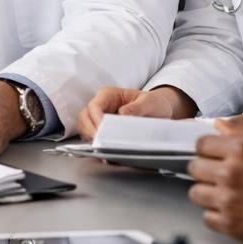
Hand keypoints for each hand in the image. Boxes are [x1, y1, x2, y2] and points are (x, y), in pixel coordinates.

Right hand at [76, 86, 196, 139]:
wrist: (158, 110)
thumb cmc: (153, 103)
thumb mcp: (150, 103)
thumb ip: (137, 108)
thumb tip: (122, 114)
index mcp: (109, 94)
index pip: (95, 106)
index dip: (96, 119)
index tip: (103, 131)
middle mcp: (102, 104)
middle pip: (85, 117)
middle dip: (90, 130)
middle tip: (100, 143)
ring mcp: (100, 116)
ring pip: (84, 126)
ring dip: (90, 137)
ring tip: (101, 147)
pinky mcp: (102, 128)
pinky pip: (91, 135)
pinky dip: (94, 142)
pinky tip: (103, 149)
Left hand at [186, 132, 242, 243]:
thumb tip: (219, 124)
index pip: (201, 144)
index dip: (209, 150)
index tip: (217, 157)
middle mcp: (231, 172)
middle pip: (195, 168)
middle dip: (206, 170)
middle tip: (222, 177)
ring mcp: (229, 200)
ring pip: (196, 193)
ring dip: (209, 193)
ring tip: (228, 195)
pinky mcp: (231, 225)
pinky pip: (207, 218)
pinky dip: (217, 215)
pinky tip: (234, 212)